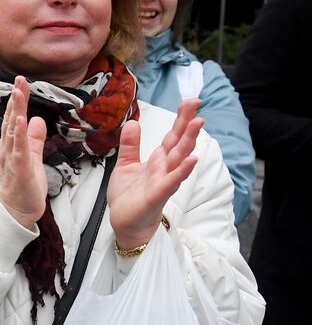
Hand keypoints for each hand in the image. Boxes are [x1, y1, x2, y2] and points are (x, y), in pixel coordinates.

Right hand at [0, 78, 48, 229]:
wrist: (17, 211)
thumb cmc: (24, 185)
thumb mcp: (33, 157)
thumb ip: (35, 139)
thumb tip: (37, 120)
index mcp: (12, 144)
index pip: (14, 117)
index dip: (18, 100)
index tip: (22, 82)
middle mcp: (8, 148)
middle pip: (10, 119)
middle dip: (15, 99)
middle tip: (19, 79)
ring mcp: (11, 157)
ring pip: (12, 130)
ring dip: (15, 110)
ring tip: (18, 93)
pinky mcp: (18, 168)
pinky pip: (18, 148)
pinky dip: (19, 133)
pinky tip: (20, 120)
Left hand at [109, 98, 201, 250]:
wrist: (126, 223)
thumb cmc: (129, 195)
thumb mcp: (126, 165)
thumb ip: (130, 145)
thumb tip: (132, 122)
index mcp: (158, 160)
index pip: (172, 136)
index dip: (180, 119)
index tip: (190, 101)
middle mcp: (165, 168)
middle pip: (179, 142)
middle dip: (187, 123)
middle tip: (197, 103)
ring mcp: (164, 181)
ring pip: (179, 159)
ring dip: (188, 141)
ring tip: (198, 123)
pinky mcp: (158, 195)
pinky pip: (171, 182)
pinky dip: (181, 171)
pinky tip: (192, 160)